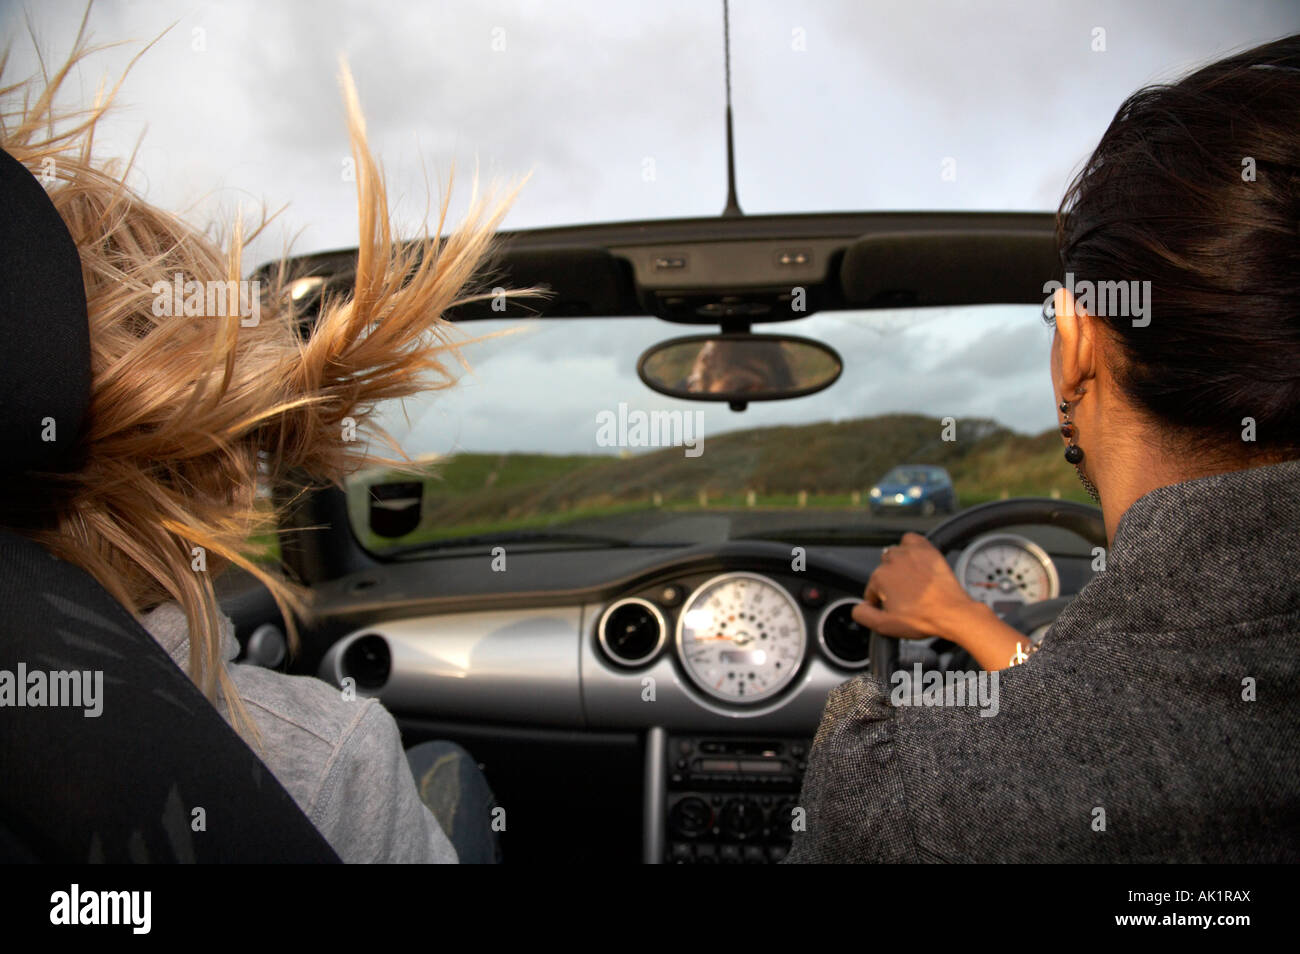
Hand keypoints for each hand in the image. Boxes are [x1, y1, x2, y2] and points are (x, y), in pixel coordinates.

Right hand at [852, 532, 978, 640]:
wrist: (952, 613)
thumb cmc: (923, 618)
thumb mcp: (885, 626)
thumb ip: (863, 615)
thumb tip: (858, 607)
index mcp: (879, 577)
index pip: (872, 589)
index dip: (880, 601)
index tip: (891, 607)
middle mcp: (892, 561)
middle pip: (882, 571)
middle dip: (890, 583)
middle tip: (904, 597)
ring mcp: (910, 553)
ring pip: (894, 554)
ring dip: (898, 566)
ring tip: (911, 581)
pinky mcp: (927, 550)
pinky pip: (911, 539)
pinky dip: (909, 546)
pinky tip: (914, 559)